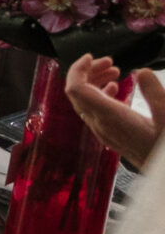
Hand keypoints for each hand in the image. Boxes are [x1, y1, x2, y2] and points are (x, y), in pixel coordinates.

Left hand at [64, 56, 159, 170]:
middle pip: (78, 93)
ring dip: (95, 82)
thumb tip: (142, 72)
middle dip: (88, 72)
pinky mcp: (110, 136)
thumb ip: (155, 94)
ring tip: (115, 70)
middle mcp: (101, 125)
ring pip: (86, 101)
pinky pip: (95, 111)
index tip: (92, 56)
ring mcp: (104, 132)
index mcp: (110, 118)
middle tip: (110, 61)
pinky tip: (116, 88)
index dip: (78, 70)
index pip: (76, 90)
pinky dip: (101, 95)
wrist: (164, 177)